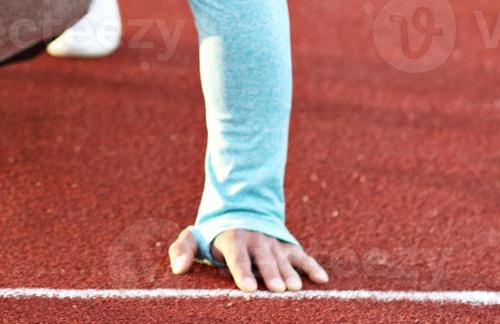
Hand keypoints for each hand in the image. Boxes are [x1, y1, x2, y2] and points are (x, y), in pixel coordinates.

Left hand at [168, 227, 327, 292]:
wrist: (240, 210)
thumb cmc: (214, 235)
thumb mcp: (196, 237)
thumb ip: (183, 249)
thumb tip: (176, 268)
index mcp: (232, 239)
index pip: (237, 256)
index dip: (242, 271)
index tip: (247, 287)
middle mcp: (255, 240)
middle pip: (263, 258)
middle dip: (270, 273)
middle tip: (277, 289)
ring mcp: (273, 243)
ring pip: (282, 258)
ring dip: (289, 272)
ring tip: (294, 288)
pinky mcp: (287, 246)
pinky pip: (301, 256)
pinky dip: (312, 267)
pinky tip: (322, 280)